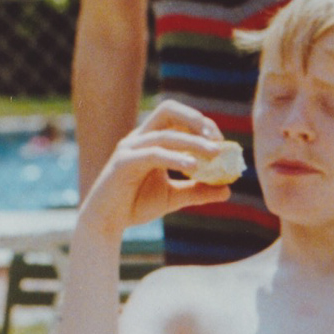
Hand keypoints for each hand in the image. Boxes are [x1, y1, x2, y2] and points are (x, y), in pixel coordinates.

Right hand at [80, 101, 232, 240]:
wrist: (106, 223)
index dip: (201, 123)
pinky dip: (174, 157)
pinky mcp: (123, 163)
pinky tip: (193, 165)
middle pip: (168, 110)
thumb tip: (227, 190)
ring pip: (165, 134)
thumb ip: (198, 190)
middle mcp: (139, 138)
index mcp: (150, 140)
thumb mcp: (174, 196)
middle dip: (195, 119)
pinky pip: (152, 154)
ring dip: (193, 142)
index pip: (177, 117)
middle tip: (217, 139)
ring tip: (214, 154)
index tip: (221, 141)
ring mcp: (129, 148)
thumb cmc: (136, 205)